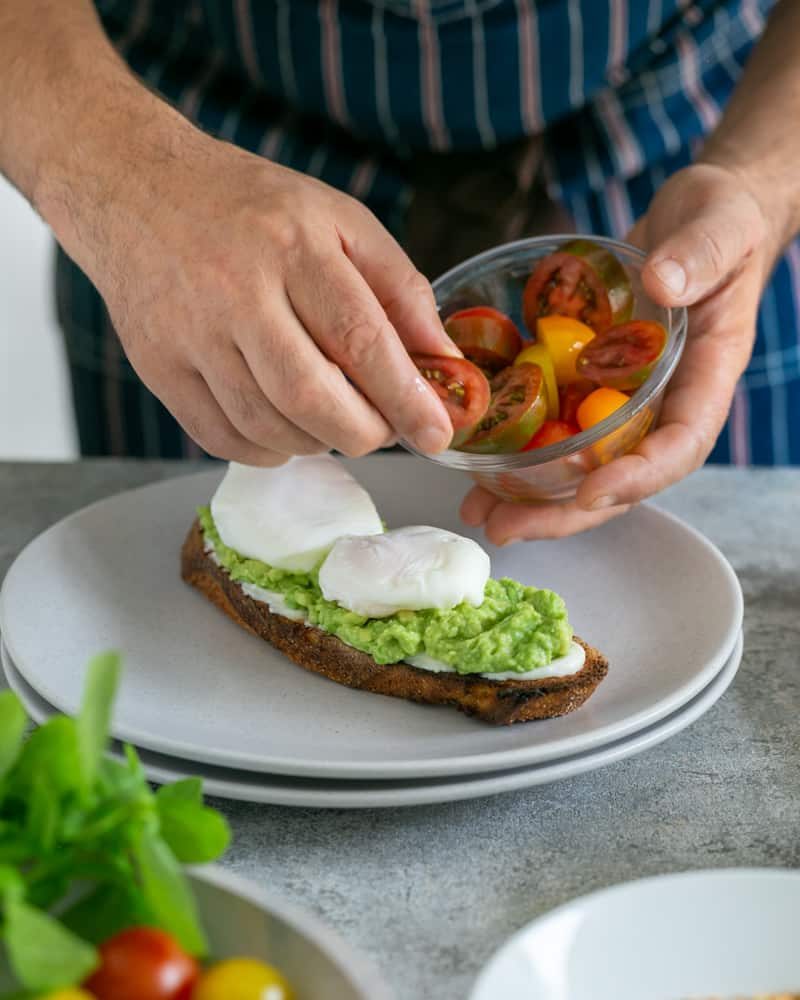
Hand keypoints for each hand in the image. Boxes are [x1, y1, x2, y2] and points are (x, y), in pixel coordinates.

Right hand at [71, 125, 457, 464]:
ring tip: (334, 420)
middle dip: (363, 432)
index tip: (436, 434)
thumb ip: (399, 287)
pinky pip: (222, 439)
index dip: (405, 397)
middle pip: (310, 396)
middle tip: (383, 431)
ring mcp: (190, 334)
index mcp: (292, 246)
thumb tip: (443, 361)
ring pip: (267, 425)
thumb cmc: (254, 210)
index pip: (360, 338)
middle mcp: (236, 291)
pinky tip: (286, 429)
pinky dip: (268, 451)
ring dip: (317, 442)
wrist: (139, 190)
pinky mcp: (158, 367)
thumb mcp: (340, 221)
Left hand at [461, 162, 777, 542]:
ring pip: (580, 463)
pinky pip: (554, 422)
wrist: (696, 221)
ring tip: (477, 512)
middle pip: (618, 477)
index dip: (638, 476)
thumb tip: (665, 283)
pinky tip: (472, 462)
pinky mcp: (586, 380)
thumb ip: (703, 254)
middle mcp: (660, 402)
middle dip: (563, 511)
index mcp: (704, 378)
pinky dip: (516, 447)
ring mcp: (620, 396)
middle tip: (505, 528)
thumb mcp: (722, 226)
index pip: (680, 445)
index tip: (592, 491)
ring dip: (529, 495)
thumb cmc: (724, 222)